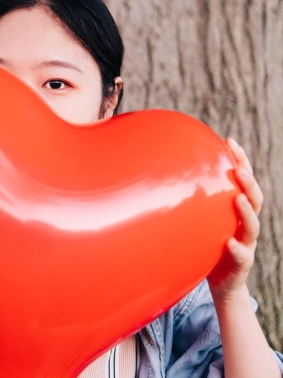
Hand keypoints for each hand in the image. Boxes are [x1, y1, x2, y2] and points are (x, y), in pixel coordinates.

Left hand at [208, 137, 262, 300]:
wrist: (221, 283)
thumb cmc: (210, 246)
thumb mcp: (204, 221)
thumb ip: (197, 201)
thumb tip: (169, 173)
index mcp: (237, 212)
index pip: (243, 182)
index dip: (240, 161)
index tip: (230, 141)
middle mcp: (245, 225)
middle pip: (254, 199)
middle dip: (248, 182)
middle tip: (239, 168)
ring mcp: (246, 244)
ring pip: (253, 227)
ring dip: (247, 212)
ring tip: (239, 198)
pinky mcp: (240, 265)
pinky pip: (242, 257)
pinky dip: (237, 249)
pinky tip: (230, 243)